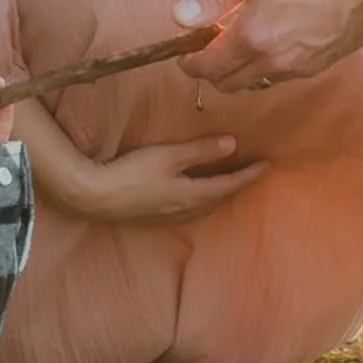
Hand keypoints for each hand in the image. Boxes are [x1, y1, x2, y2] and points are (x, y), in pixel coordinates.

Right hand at [53, 135, 270, 224]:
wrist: (94, 198)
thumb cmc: (131, 173)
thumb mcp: (169, 156)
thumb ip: (201, 151)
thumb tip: (233, 144)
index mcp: (193, 196)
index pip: (231, 185)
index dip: (250, 175)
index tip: (268, 166)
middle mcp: (186, 211)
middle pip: (222, 199)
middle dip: (240, 186)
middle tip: (255, 173)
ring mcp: (171, 217)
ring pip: (207, 207)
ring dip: (223, 195)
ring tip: (233, 183)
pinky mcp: (156, 218)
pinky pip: (193, 211)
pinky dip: (206, 200)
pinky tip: (200, 196)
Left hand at [174, 0, 362, 90]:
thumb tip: (179, 17)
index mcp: (253, 35)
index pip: (207, 68)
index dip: (190, 63)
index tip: (186, 51)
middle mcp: (274, 60)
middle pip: (228, 84)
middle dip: (213, 68)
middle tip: (215, 40)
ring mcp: (300, 67)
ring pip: (256, 81)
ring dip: (243, 66)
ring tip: (249, 32)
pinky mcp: (321, 66)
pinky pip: (283, 74)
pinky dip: (270, 62)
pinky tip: (279, 34)